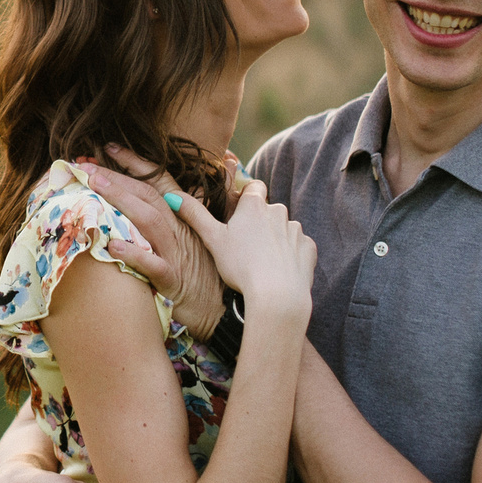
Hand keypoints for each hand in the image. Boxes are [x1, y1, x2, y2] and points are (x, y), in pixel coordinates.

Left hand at [79, 146, 223, 333]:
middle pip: (148, 195)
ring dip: (120, 200)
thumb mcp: (190, 241)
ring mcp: (176, 253)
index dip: (135, 162)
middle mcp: (179, 230)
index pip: (159, 181)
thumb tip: (150, 199)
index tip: (108, 147)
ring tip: (93, 187)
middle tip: (87, 165)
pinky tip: (111, 245)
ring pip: (149, 220)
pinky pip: (153, 264)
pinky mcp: (173, 279)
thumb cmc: (204, 275)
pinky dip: (133, 253)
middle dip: (117, 176)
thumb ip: (173, 218)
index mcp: (183, 218)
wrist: (224, 310)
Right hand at [177, 178, 315, 329]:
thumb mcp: (212, 239)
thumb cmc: (241, 266)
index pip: (253, 187)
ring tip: (261, 263)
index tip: (238, 214)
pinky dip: (290, 255)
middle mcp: (279, 212)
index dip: (246, 197)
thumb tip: (172, 195)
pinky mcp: (309, 249)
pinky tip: (279, 271)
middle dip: (259, 222)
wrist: (277, 296)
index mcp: (255, 205)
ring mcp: (296, 230)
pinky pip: (298, 247)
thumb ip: (194, 215)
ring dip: (275, 239)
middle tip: (245, 246)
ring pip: (283, 229)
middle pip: (268, 210)